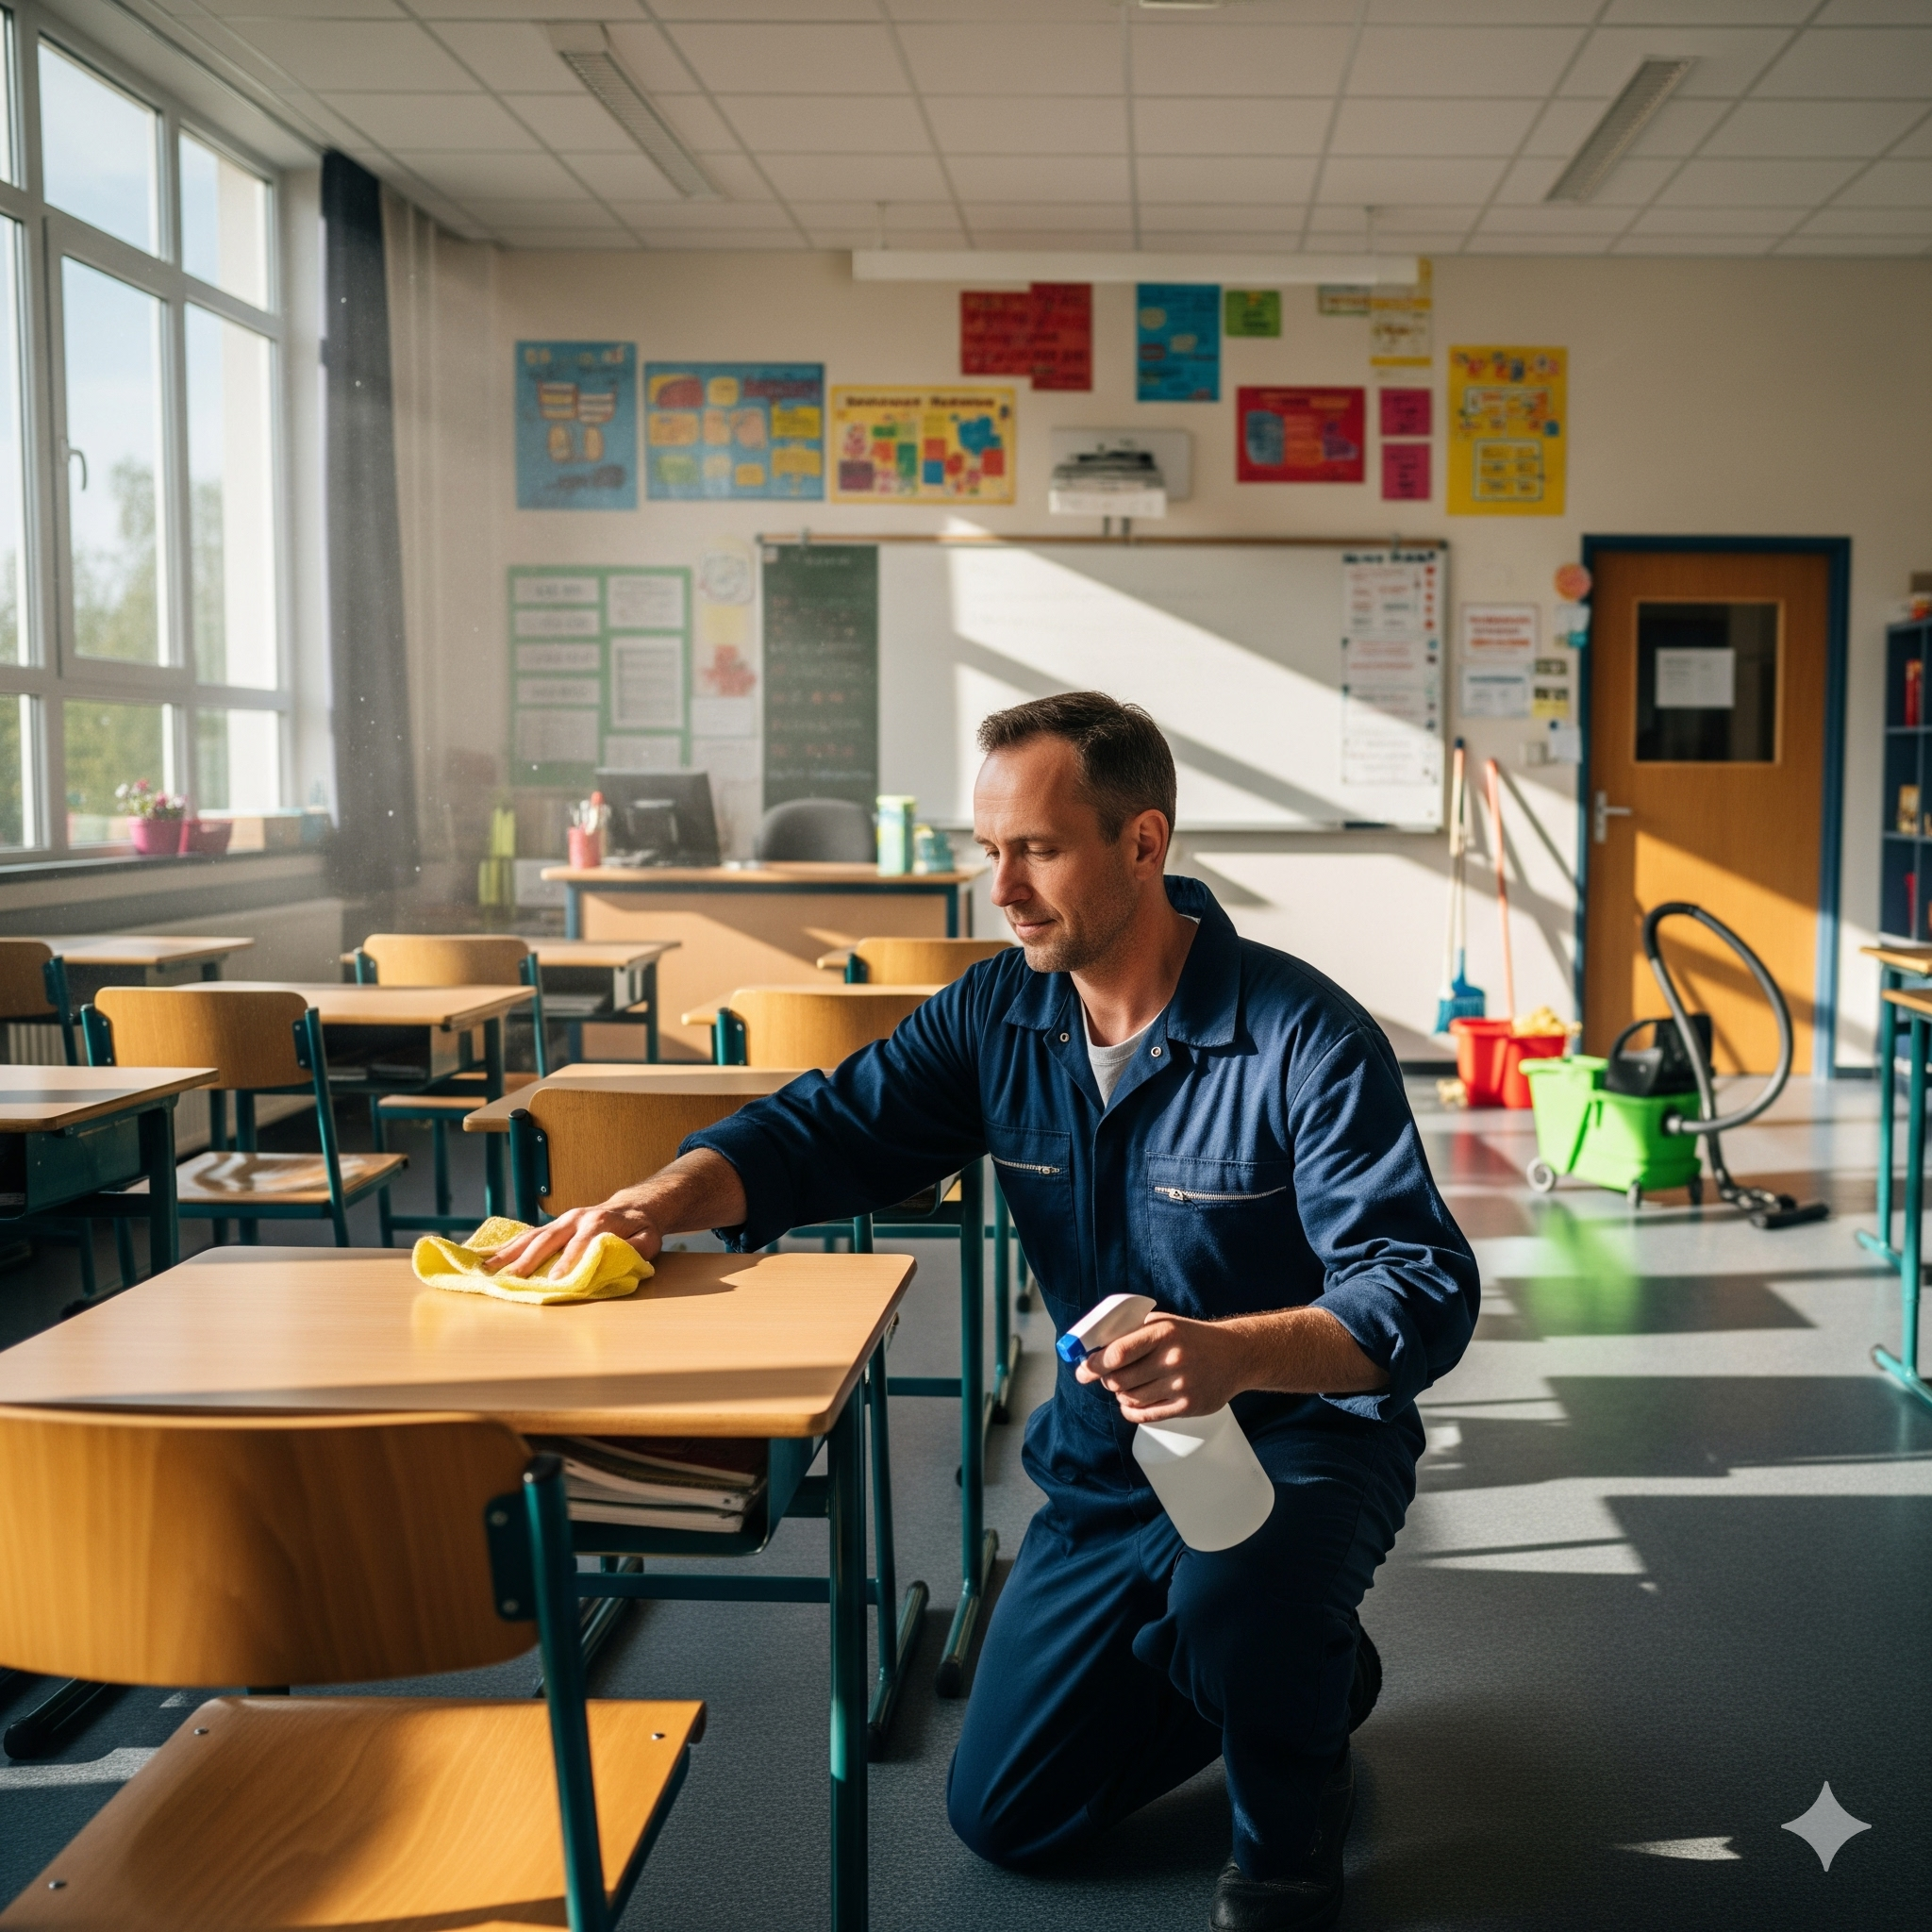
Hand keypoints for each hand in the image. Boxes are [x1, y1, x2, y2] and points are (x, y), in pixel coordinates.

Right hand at [481, 1203, 661, 1278]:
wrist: (632, 1206)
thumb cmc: (641, 1227)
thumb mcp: (648, 1238)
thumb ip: (636, 1248)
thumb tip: (618, 1257)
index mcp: (599, 1222)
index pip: (581, 1243)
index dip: (568, 1261)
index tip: (555, 1280)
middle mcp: (576, 1218)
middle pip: (548, 1239)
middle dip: (529, 1260)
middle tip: (511, 1279)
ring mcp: (561, 1220)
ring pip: (531, 1236)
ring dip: (508, 1253)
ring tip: (487, 1269)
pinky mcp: (553, 1225)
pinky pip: (527, 1235)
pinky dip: (508, 1246)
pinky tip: (489, 1257)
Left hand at [1073, 1315, 1246, 1423]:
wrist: (1235, 1355)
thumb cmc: (1192, 1338)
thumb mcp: (1165, 1323)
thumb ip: (1133, 1333)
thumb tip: (1095, 1348)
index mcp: (1163, 1333)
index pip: (1118, 1352)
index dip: (1095, 1363)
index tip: (1083, 1369)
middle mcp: (1172, 1359)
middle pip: (1120, 1380)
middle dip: (1106, 1380)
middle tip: (1104, 1377)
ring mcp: (1181, 1384)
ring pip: (1131, 1399)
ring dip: (1120, 1395)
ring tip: (1124, 1387)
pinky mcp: (1188, 1406)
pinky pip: (1147, 1415)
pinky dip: (1131, 1411)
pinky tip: (1131, 1403)